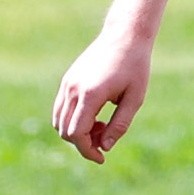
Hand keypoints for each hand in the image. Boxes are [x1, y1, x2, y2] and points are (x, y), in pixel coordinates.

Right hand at [53, 31, 152, 164]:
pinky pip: (60, 108)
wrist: (124, 36)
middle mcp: (73, 89)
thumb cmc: (135, 67)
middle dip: (83, 142)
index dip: (87, 151)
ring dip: (75, 131)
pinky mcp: (67, 80)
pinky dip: (72, 119)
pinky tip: (94, 114)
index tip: (102, 158)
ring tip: (101, 124)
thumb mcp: (134, 98)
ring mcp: (67, 84)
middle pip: (65, 130)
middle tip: (106, 136)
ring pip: (59, 121)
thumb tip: (105, 147)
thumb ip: (119, 125)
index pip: (76, 133)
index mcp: (90, 94)